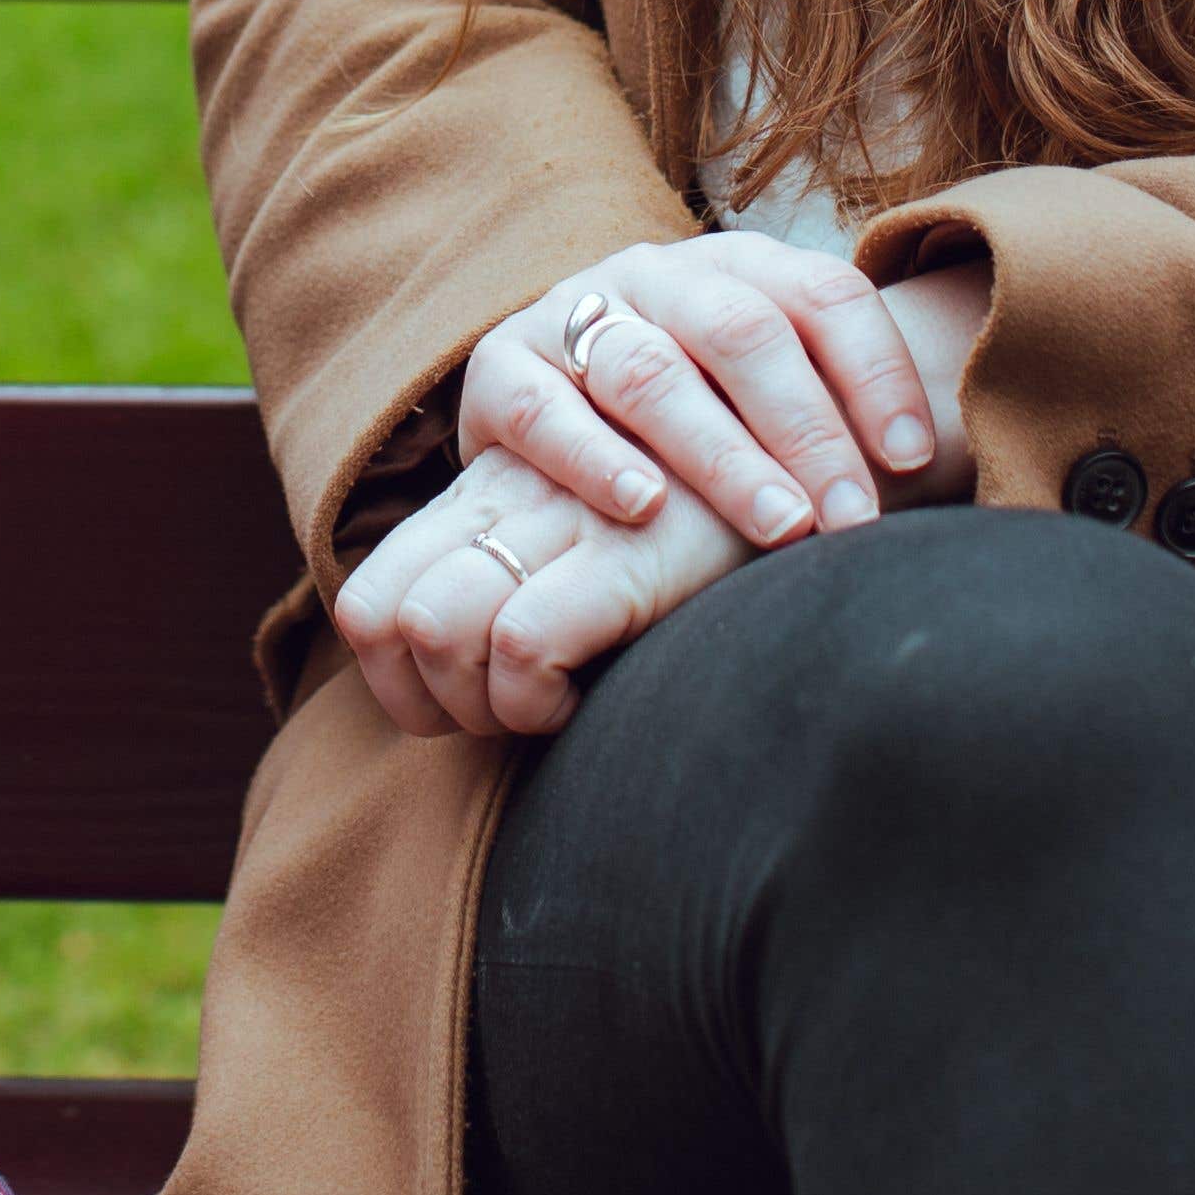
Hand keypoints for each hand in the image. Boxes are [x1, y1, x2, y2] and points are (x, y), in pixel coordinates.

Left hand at [336, 445, 744, 739]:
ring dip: (482, 706)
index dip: (394, 688)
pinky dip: (541, 701)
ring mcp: (563, 518)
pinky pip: (522, 643)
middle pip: (384, 616)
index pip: (369, 600)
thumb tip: (473, 696)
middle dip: (432, 705)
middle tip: (513, 722)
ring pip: (434, 626)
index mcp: (491, 493)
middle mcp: (510, 495)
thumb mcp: (601, 541)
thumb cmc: (711, 524)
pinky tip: (597, 697)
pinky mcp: (627, 552)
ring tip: (552, 709)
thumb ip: (534, 584)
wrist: (826, 472)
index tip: (467, 719)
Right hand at [456, 236, 941, 555]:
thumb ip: (835, 409)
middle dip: (807, 431)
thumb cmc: (690, 418)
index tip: (917, 460)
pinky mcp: (500, 368)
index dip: (876, 372)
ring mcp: (573, 313)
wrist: (541, 405)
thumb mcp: (761, 392)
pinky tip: (644, 508)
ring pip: (651, 372)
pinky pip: (545, 409)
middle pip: (743, 332)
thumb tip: (952, 471)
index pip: (824, 294)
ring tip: (779, 527)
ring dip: (722, 456)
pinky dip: (594, 460)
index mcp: (737, 263)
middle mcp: (656, 273)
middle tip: (852, 520)